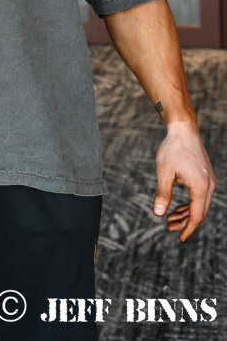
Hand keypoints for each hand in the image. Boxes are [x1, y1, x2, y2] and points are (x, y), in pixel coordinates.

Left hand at [153, 121, 215, 241]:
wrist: (183, 130)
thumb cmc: (172, 149)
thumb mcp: (163, 172)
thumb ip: (162, 194)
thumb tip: (158, 214)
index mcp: (200, 187)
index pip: (196, 215)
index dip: (188, 228)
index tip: (180, 238)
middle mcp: (208, 185)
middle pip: (200, 212)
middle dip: (185, 223)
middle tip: (169, 228)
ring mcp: (209, 180)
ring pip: (200, 204)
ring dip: (186, 214)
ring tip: (170, 219)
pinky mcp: (205, 176)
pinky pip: (200, 196)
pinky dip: (190, 204)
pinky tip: (177, 208)